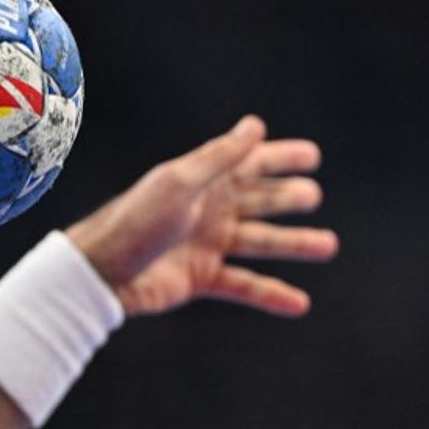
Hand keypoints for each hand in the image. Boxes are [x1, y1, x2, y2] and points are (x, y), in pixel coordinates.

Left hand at [66, 115, 337, 316]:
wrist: (101, 272)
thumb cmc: (135, 220)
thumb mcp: (180, 183)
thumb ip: (220, 157)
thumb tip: (256, 126)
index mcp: (202, 181)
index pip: (250, 163)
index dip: (280, 158)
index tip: (313, 156)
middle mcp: (208, 209)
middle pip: (258, 200)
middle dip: (288, 197)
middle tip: (314, 195)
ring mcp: (206, 244)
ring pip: (260, 242)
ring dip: (293, 244)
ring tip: (327, 245)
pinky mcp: (202, 278)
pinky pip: (245, 285)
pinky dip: (271, 294)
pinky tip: (299, 302)